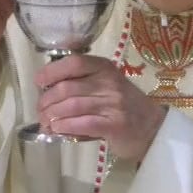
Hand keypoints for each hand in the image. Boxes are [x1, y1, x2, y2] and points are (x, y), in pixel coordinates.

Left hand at [35, 54, 167, 162]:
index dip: (52, 71)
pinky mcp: (115, 125)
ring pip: (72, 106)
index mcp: (105, 68)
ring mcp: (113, 104)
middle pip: (67, 88)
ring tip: (46, 122)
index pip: (74, 62)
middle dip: (47, 101)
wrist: (152, 127)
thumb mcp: (107, 85)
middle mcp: (109, 82)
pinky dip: (65, 126)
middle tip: (41, 111)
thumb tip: (47, 91)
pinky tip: (57, 129)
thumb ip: (83, 83)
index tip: (40, 82)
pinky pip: (82, 123)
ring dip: (52, 116)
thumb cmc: (124, 106)